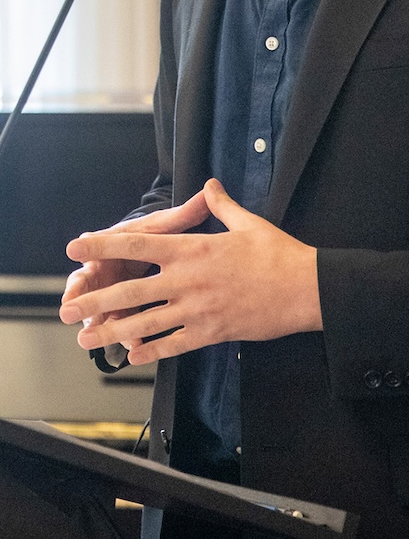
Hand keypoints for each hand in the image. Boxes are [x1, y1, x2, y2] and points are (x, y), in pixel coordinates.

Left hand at [59, 179, 321, 364]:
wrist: (304, 288)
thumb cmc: (277, 253)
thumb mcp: (247, 222)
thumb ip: (221, 206)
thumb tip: (210, 185)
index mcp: (193, 248)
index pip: (139, 243)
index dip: (104, 244)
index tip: (77, 246)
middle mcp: (188, 278)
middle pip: (132, 289)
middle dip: (96, 299)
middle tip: (68, 308)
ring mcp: (198, 308)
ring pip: (146, 322)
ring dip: (113, 331)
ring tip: (88, 338)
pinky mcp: (211, 332)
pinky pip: (174, 343)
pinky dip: (152, 350)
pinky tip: (134, 355)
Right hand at [61, 191, 210, 348]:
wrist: (154, 253)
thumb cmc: (157, 236)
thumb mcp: (169, 225)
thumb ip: (186, 213)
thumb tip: (209, 190)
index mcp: (115, 243)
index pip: (98, 242)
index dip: (88, 246)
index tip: (74, 249)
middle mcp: (107, 267)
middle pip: (87, 282)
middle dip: (78, 296)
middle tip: (69, 307)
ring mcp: (112, 292)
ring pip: (100, 310)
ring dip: (97, 323)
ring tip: (93, 336)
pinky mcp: (122, 312)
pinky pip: (120, 326)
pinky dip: (125, 336)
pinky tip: (132, 347)